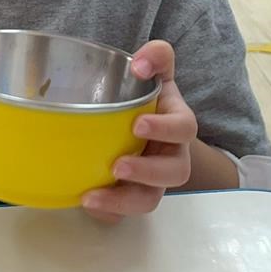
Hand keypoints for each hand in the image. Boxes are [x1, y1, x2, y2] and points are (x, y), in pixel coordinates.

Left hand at [82, 40, 198, 223]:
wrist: (139, 127)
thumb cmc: (145, 98)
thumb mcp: (155, 72)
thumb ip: (157, 56)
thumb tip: (140, 62)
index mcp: (176, 124)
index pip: (183, 128)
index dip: (165, 129)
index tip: (137, 125)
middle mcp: (170, 155)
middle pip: (173, 173)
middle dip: (147, 172)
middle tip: (117, 165)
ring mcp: (152, 181)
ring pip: (149, 200)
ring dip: (123, 200)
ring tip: (93, 196)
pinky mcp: (132, 197)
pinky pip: (124, 215)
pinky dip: (107, 213)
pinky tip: (87, 203)